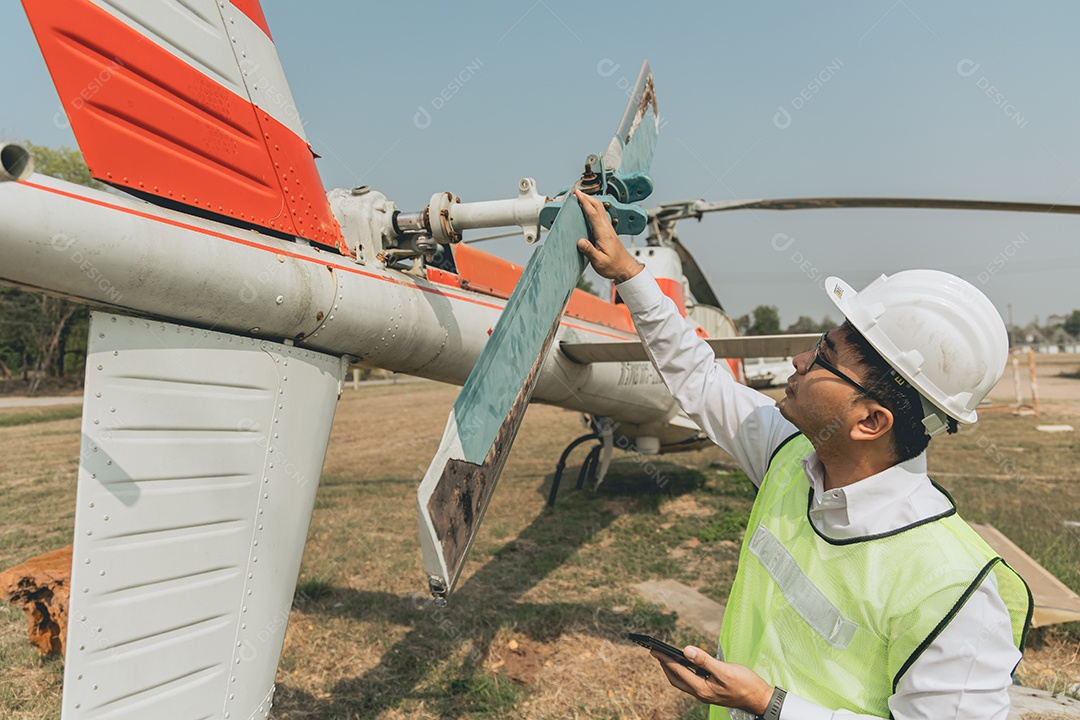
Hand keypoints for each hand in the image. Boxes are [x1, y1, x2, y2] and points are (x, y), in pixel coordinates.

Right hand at [574, 189, 642, 281]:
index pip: (593, 213)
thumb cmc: (614, 266)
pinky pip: (601, 216)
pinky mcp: (608, 232)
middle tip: (578, 192)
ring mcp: (609, 229)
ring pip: (600, 209)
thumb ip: (589, 251)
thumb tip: (580, 241)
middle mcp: (607, 229)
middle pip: (598, 207)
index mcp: (604, 234)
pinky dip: (594, 209)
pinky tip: (589, 210)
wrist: (625, 268)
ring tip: (582, 198)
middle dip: (588, 197)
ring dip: (591, 201)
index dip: (585, 202)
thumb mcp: (599, 262)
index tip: (578, 194)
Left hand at [650, 645, 773, 714]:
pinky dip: (685, 672)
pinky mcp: (710, 691)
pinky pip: (691, 681)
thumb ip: (704, 660)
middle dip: (665, 666)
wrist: (759, 698)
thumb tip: (686, 650)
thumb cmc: (745, 684)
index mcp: (701, 688)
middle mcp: (700, 693)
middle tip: (656, 652)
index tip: (654, 650)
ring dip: (673, 669)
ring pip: (683, 681)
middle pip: (676, 679)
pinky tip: (687, 664)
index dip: (665, 659)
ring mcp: (705, 693)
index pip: (677, 671)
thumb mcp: (725, 670)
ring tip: (667, 656)